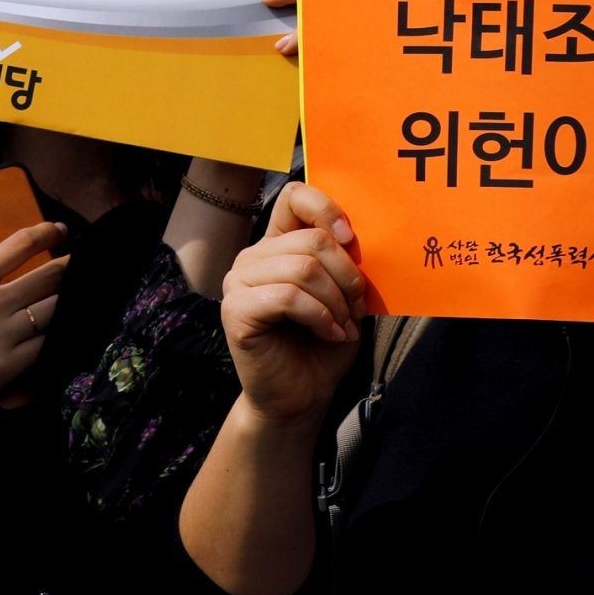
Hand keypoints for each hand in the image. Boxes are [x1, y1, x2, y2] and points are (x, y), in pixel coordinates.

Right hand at [0, 221, 68, 439]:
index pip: (19, 246)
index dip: (45, 234)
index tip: (57, 231)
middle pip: (47, 277)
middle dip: (68, 266)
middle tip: (78, 262)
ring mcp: (4, 337)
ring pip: (53, 311)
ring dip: (67, 301)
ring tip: (75, 296)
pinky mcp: (10, 367)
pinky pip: (44, 346)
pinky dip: (54, 336)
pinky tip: (60, 331)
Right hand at [220, 181, 364, 428]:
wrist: (301, 397)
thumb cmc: (322, 346)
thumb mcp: (342, 298)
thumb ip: (342, 264)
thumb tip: (357, 239)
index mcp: (276, 246)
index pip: (293, 197)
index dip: (326, 209)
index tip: (351, 239)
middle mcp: (252, 258)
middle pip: (311, 240)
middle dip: (346, 277)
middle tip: (355, 309)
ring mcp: (238, 283)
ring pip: (302, 268)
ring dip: (336, 302)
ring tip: (342, 326)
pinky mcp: (236, 311)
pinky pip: (288, 297)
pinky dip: (320, 317)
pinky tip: (329, 334)